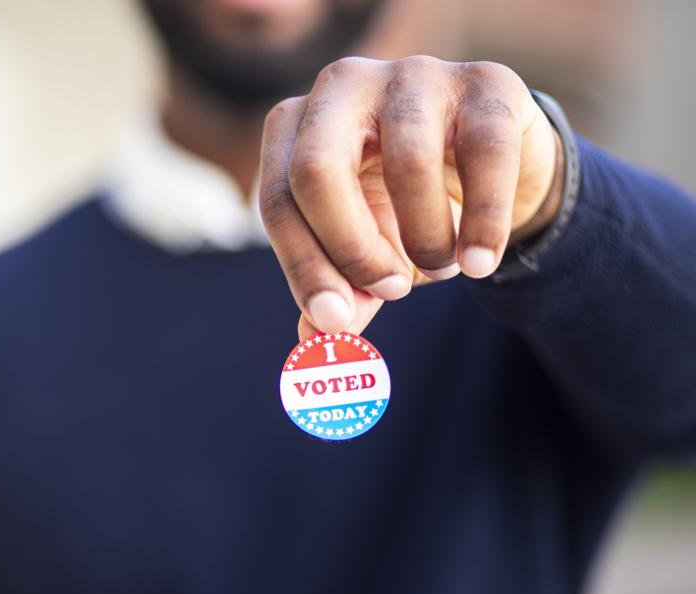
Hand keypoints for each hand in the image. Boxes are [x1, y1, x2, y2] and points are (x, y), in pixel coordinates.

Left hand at [259, 56, 564, 338]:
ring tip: (441, 267)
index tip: (335, 319)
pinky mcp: (486, 82)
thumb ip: (341, 291)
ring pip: (406, 163)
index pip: (277, 198)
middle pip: (317, 170)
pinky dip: (483, 223)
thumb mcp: (366, 251)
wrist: (496, 169)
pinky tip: (479, 262)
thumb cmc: (406, 208)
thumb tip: (315, 338)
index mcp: (295, 125)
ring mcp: (414, 75)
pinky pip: (484, 157)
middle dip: (350, 248)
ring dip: (425, 239)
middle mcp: (343, 86)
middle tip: (389, 292)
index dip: (303, 266)